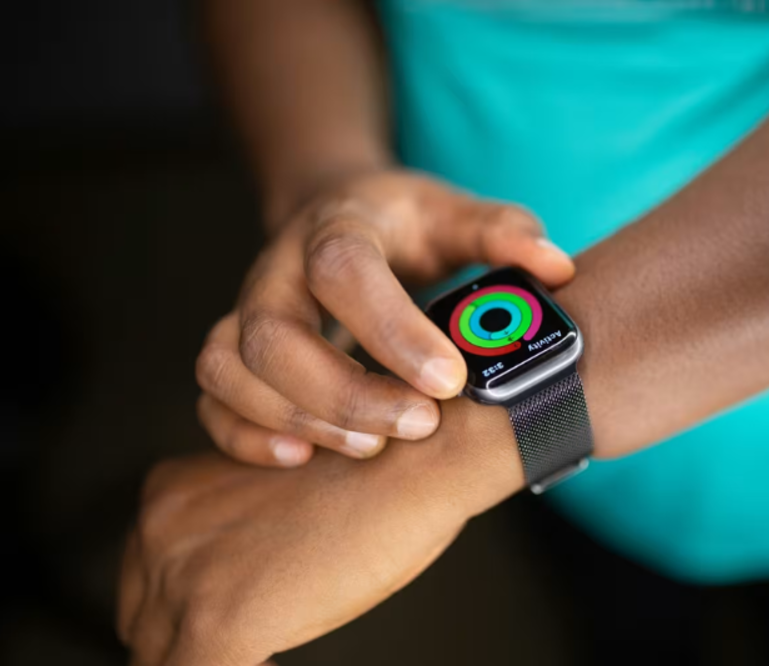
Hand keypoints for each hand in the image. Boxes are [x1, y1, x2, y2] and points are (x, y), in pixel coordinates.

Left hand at [117, 399, 520, 665]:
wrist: (414, 460)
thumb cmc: (371, 472)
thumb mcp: (272, 491)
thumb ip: (236, 527)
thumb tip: (247, 577)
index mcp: (168, 492)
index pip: (145, 582)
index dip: (185, 613)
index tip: (237, 616)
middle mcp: (159, 529)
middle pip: (144, 623)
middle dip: (190, 639)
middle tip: (257, 636)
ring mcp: (184, 580)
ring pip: (160, 657)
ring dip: (212, 655)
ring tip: (268, 648)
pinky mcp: (221, 623)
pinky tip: (273, 659)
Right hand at [195, 170, 573, 466]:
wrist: (335, 213)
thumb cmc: (404, 224)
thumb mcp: (454, 213)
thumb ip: (503, 233)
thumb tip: (556, 268)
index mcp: (337, 227)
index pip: (343, 270)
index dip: (391, 330)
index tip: (450, 380)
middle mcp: (278, 270)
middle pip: (274, 334)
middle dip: (343, 392)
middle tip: (418, 427)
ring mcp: (247, 310)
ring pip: (229, 367)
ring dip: (294, 417)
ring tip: (368, 449)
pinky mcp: (236, 350)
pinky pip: (212, 398)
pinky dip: (244, 435)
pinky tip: (302, 458)